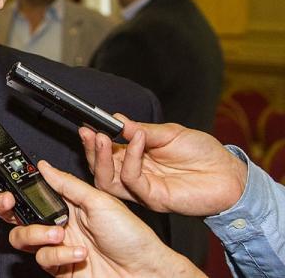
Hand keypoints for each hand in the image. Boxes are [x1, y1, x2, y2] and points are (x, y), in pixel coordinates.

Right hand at [0, 161, 201, 276]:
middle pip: (18, 214)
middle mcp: (60, 223)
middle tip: (9, 202)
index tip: (7, 184)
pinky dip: (58, 255)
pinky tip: (78, 254)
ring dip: (37, 234)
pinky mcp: (60, 268)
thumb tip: (44, 166)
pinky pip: (43, 259)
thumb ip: (67, 184)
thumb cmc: (133, 237)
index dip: (16, 187)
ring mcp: (59, 247)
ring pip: (23, 237)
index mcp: (68, 203)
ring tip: (59, 234)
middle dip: (7, 207)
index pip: (33, 191)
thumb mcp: (99, 200)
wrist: (145, 273)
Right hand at [81, 114, 247, 215]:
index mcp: (136, 159)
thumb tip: (117, 119)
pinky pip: (131, 180)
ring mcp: (142, 189)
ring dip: (101, 158)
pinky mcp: (152, 198)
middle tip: (88, 132)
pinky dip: (130, 159)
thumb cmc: (204, 154)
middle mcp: (135, 175)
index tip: (87, 125)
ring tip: (102, 137)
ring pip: (107, 180)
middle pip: (100, 169)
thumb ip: (142, 130)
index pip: (106, 153)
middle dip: (91, 150)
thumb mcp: (169, 133)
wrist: (229, 175)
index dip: (94, 141)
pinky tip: (137, 142)